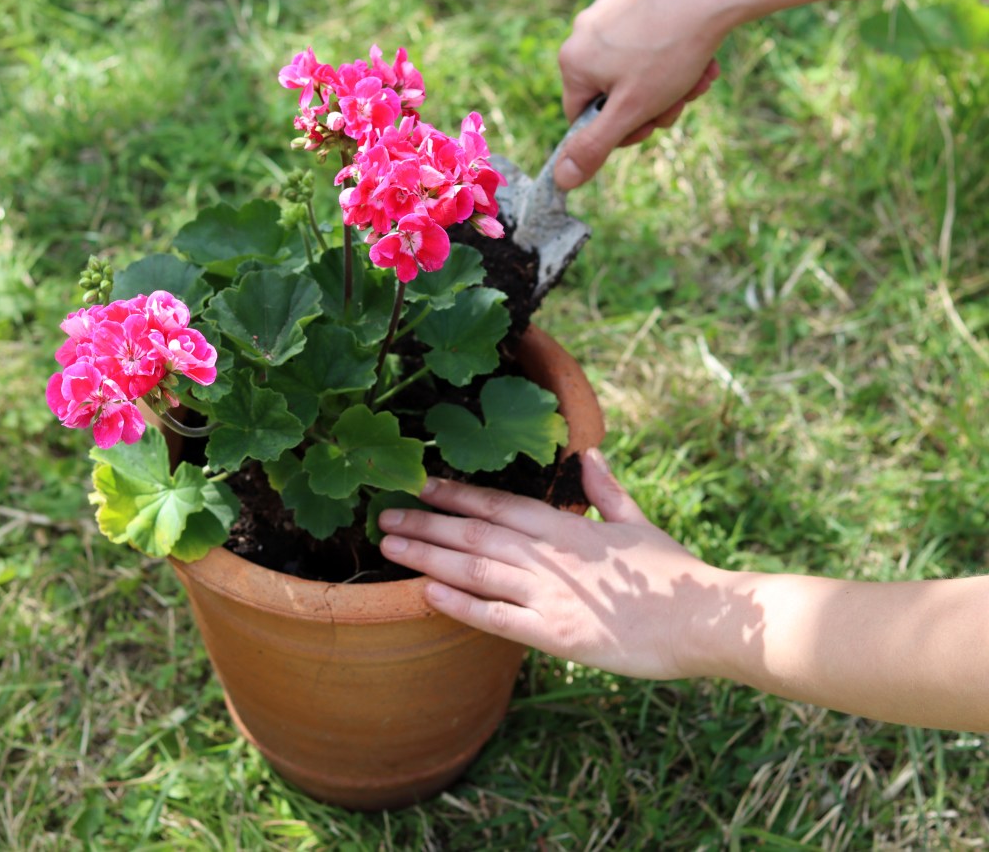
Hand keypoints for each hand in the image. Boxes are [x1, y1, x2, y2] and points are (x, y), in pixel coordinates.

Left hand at [378, 449, 727, 680]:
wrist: (705, 619)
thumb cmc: (673, 572)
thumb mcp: (638, 520)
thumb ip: (605, 490)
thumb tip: (587, 455)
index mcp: (568, 527)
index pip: (500, 504)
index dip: (456, 494)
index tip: (421, 484)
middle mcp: (550, 555)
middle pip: (474, 533)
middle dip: (425, 523)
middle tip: (383, 516)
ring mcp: (549, 594)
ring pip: (475, 569)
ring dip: (428, 556)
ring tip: (389, 547)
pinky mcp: (554, 634)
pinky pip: (496, 617)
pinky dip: (458, 605)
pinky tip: (425, 594)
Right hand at [555, 0, 730, 188]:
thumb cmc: (670, 53)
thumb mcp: (631, 111)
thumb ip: (594, 147)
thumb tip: (561, 180)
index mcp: (573, 61)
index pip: (582, 116)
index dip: (618, 131)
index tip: (649, 126)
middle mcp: (584, 30)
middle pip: (612, 92)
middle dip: (650, 105)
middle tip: (678, 103)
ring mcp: (611, 8)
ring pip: (635, 67)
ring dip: (668, 84)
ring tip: (695, 78)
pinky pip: (649, 38)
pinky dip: (673, 54)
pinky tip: (699, 55)